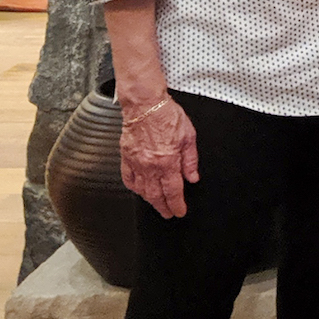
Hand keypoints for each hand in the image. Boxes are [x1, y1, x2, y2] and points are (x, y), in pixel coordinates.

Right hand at [118, 94, 198, 218]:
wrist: (145, 105)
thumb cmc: (167, 116)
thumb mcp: (189, 136)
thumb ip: (191, 160)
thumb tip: (193, 177)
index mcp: (167, 162)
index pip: (173, 191)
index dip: (177, 204)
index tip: (180, 212)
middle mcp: (150, 166)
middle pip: (156, 195)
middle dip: (164, 207)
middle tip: (168, 214)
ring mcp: (136, 164)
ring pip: (142, 190)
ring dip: (150, 201)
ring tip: (157, 205)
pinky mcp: (126, 158)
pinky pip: (128, 179)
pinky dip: (134, 188)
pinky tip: (140, 190)